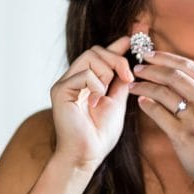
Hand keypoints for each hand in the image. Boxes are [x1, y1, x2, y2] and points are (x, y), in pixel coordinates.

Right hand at [50, 36, 133, 170]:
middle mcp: (73, 78)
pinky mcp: (60, 90)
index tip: (133, 37)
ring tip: (105, 95)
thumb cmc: (99, 134)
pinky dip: (96, 85)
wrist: (86, 155)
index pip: (100, 54)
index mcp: (86, 80)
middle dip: (117, 60)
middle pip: (96, 50)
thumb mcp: (117, 102)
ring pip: (91, 57)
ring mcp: (65, 83)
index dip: (116, 45)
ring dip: (107, 73)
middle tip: (128, 78)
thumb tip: (129, 60)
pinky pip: (84, 73)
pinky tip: (95, 101)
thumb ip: (120, 81)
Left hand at [128, 50, 193, 188]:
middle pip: (174, 76)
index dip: (165, 57)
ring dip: (144, 86)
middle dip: (151, 69)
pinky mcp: (184, 135)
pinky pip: (159, 114)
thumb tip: (174, 71)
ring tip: (133, 85)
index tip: (148, 54)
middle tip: (137, 67)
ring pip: (164, 93)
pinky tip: (140, 102)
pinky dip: (147, 105)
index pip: (188, 65)